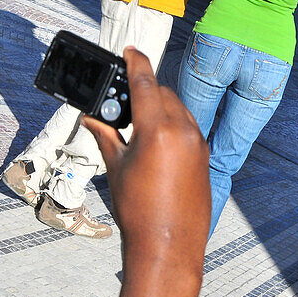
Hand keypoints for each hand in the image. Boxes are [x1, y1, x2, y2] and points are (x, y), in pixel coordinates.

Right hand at [82, 49, 208, 296]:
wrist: (169, 246)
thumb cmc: (138, 211)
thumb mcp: (117, 168)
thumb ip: (106, 136)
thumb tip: (91, 117)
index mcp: (158, 129)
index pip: (146, 83)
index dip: (136, 62)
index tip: (130, 50)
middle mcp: (183, 130)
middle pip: (163, 93)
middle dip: (145, 90)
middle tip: (124, 98)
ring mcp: (198, 143)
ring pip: (179, 108)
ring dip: (161, 106)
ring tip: (139, 121)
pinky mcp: (206, 156)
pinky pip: (190, 127)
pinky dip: (174, 123)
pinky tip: (158, 139)